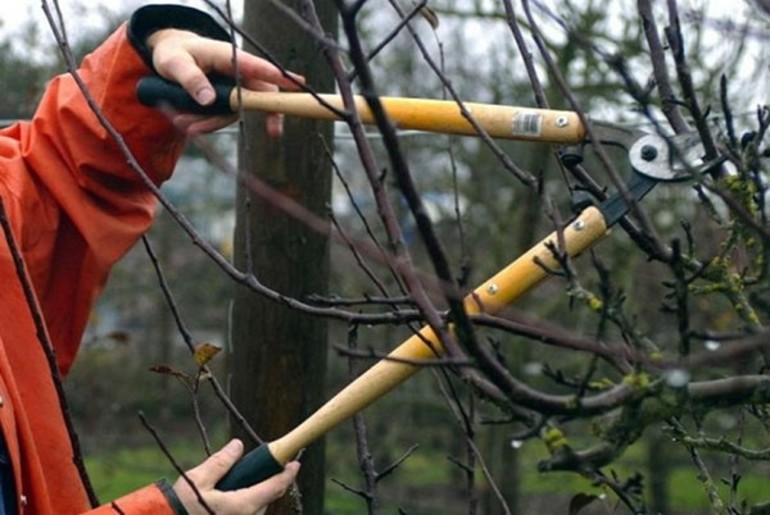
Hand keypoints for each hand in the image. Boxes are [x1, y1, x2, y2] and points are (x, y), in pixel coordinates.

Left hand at [146, 29, 304, 136]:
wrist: (168, 58)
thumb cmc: (173, 53)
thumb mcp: (174, 63)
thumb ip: (190, 79)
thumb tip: (209, 100)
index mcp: (230, 57)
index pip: (258, 67)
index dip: (278, 75)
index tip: (298, 82)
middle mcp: (238, 73)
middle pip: (263, 93)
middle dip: (270, 113)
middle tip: (275, 132)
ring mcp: (234, 89)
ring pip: (237, 112)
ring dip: (214, 123)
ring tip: (185, 126)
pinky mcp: (226, 102)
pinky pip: (222, 117)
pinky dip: (206, 124)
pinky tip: (187, 125)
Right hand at [173, 439, 299, 514]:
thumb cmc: (179, 508)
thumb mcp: (197, 479)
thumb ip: (221, 462)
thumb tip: (238, 446)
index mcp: (242, 505)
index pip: (275, 487)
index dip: (288, 474)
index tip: (295, 463)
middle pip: (266, 499)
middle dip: (264, 484)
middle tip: (252, 471)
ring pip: (256, 510)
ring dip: (252, 497)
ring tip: (229, 488)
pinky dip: (242, 507)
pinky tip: (224, 502)